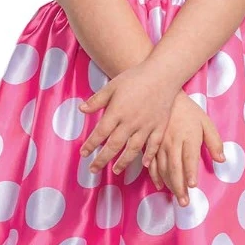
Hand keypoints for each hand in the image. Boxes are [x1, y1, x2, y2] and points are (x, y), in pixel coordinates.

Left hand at [78, 61, 179, 176]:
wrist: (163, 74)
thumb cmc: (135, 77)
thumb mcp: (112, 86)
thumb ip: (97, 100)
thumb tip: (81, 110)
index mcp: (117, 112)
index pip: (100, 133)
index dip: (90, 145)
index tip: (83, 154)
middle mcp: (131, 122)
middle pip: (114, 145)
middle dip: (102, 159)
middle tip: (93, 169)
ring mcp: (146, 126)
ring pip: (133, 149)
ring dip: (123, 162)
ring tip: (115, 170)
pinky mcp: (159, 126)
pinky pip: (154, 145)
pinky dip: (150, 155)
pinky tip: (145, 164)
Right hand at [154, 93, 226, 205]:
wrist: (165, 97)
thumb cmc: (190, 112)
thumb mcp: (206, 122)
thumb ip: (214, 141)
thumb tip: (222, 160)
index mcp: (189, 136)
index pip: (189, 157)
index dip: (190, 172)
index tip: (192, 185)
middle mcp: (173, 142)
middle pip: (175, 167)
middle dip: (179, 186)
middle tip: (184, 202)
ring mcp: (160, 144)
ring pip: (163, 168)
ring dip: (170, 185)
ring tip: (176, 198)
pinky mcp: (152, 145)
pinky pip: (152, 163)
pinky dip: (155, 176)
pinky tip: (160, 185)